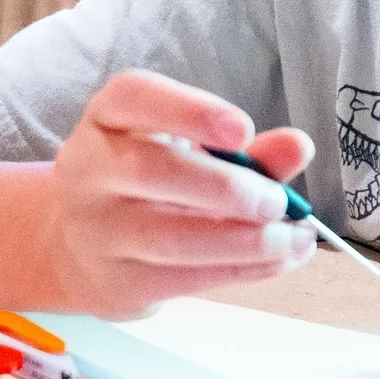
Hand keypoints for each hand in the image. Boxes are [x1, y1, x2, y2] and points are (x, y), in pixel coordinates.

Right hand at [39, 70, 315, 317]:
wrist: (80, 246)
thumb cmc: (154, 183)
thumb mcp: (193, 151)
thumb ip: (247, 148)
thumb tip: (298, 146)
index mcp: (110, 118)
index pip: (134, 96)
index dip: (191, 111)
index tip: (243, 129)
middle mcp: (90, 168)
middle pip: (153, 170)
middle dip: (228, 188)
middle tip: (279, 202)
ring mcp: (96, 230)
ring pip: (170, 237)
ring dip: (246, 241)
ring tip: (296, 238)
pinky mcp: (113, 282)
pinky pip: (184, 278)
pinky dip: (243, 269)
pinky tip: (281, 258)